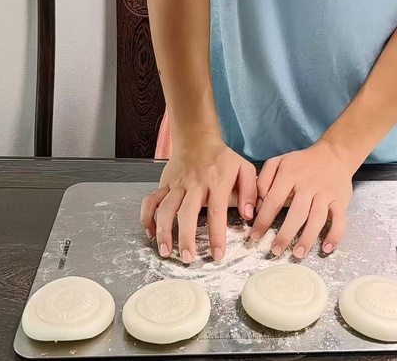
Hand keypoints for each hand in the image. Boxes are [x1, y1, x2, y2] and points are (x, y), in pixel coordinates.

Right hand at [140, 130, 256, 263]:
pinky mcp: (164, 184)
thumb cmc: (222, 158)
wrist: (197, 138)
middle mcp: (194, 184)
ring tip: (165, 252)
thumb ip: (250, 191)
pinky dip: (147, 217)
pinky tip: (150, 232)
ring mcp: (177, 184)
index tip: (217, 255)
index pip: (216, 211)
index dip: (216, 235)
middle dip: (185, 237)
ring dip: (163, 231)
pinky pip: (151, 200)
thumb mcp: (244, 168)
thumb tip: (249, 215)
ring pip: (165, 208)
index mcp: (216, 182)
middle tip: (187, 258)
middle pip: (186, 212)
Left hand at [250, 140, 354, 258]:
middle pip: (297, 213)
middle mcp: (308, 185)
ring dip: (307, 239)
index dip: (263, 220)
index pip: (274, 200)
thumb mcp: (278, 162)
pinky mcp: (341, 201)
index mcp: (290, 175)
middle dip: (285, 234)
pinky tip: (326, 248)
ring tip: (297, 254)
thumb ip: (263, 180)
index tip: (255, 237)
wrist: (334, 154)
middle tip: (275, 251)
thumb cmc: (302, 163)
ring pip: (317, 219)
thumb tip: (256, 204)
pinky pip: (339, 220)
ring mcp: (326, 194)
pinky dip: (334, 235)